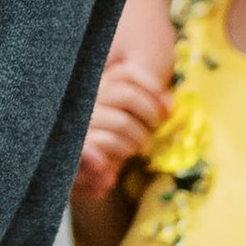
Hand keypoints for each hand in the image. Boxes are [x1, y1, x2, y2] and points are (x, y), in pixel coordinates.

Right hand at [74, 51, 167, 200]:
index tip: (166, 109)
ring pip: (122, 122)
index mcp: (99, 85)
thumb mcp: (129, 120)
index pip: (127, 73)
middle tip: (152, 131)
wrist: (77, 173)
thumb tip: (168, 106)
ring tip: (135, 149)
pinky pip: (106, 141)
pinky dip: (116, 149)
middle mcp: (88, 97)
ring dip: (137, 140)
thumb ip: (148, 106)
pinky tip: (118, 160)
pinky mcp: (77, 142)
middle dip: (149, 115)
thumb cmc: (107, 141)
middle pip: (127, 95)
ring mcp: (80, 119)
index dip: (151, 86)